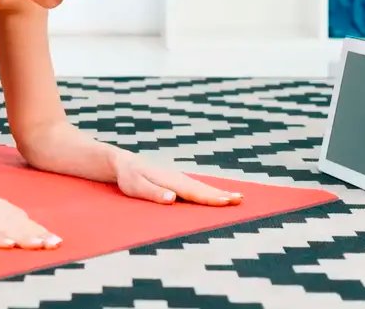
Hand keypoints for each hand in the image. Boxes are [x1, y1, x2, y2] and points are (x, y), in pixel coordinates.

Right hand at [0, 185, 61, 249]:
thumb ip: (11, 218)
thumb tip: (31, 227)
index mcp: (5, 210)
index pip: (27, 223)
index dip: (42, 232)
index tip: (58, 240)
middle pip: (22, 227)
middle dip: (40, 236)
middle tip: (55, 243)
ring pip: (9, 231)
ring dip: (25, 238)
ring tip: (40, 244)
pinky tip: (9, 244)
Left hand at [114, 153, 242, 206]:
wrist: (123, 162)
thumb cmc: (128, 177)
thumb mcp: (135, 186)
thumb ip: (153, 192)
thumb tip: (173, 199)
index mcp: (169, 181)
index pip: (193, 192)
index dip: (210, 198)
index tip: (226, 202)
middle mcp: (177, 178)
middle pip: (202, 188)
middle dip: (221, 195)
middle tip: (240, 199)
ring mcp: (178, 178)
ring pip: (201, 187)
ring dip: (219, 192)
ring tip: (236, 197)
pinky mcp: (176, 180)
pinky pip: (196, 187)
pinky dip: (209, 190)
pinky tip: (217, 194)